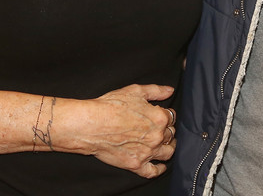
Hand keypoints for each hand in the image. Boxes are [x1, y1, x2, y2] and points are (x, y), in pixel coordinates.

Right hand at [45, 84, 176, 178]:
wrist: (91, 124)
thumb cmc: (110, 106)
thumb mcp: (135, 91)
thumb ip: (155, 91)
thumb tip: (169, 91)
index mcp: (159, 118)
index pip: (171, 117)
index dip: (166, 114)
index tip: (161, 115)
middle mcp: (157, 136)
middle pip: (170, 134)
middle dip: (167, 130)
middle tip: (161, 129)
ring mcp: (147, 152)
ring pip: (168, 152)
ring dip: (168, 147)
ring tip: (165, 144)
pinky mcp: (136, 164)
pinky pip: (154, 171)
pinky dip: (159, 169)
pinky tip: (161, 165)